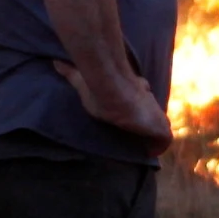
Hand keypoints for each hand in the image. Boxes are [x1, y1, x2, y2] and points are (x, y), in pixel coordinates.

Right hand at [51, 58, 170, 146]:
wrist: (112, 91)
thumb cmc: (99, 89)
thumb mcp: (81, 81)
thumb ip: (71, 73)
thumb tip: (55, 62)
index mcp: (134, 90)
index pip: (142, 98)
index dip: (140, 107)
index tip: (135, 117)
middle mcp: (147, 101)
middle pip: (152, 113)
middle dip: (148, 123)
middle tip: (139, 135)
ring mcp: (155, 114)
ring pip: (160, 127)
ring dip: (154, 136)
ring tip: (144, 147)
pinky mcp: (160, 128)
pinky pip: (163, 142)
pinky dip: (158, 148)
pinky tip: (149, 154)